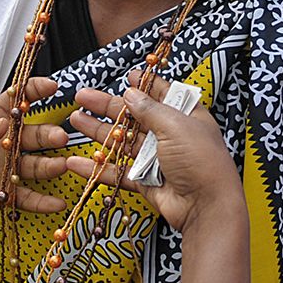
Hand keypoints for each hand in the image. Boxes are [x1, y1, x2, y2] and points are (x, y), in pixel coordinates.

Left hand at [0, 77, 67, 225]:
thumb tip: (1, 126)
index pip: (14, 102)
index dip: (32, 92)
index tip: (51, 86)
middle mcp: (2, 144)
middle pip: (30, 135)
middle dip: (47, 135)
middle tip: (59, 137)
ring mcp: (4, 169)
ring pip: (33, 166)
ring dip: (50, 166)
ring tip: (62, 166)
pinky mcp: (2, 193)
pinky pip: (25, 197)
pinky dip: (42, 201)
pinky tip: (57, 202)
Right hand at [67, 71, 244, 236]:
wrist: (206, 206)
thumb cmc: (200, 161)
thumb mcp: (176, 125)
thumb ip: (150, 109)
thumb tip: (131, 93)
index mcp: (185, 116)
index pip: (162, 94)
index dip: (144, 84)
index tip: (127, 76)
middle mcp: (170, 135)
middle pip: (133, 116)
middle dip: (107, 106)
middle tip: (83, 97)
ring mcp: (156, 158)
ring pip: (122, 142)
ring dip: (98, 131)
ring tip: (76, 120)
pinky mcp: (145, 180)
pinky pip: (117, 171)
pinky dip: (98, 167)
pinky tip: (77, 161)